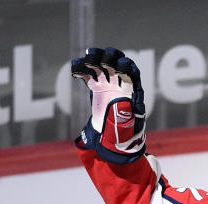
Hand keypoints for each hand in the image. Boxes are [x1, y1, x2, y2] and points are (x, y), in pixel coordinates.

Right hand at [71, 46, 145, 163]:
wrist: (108, 140)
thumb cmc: (121, 137)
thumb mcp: (125, 130)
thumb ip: (123, 117)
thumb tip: (123, 101)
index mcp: (132, 93)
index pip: (132, 76)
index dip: (127, 69)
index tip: (120, 66)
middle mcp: (121, 85)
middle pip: (117, 65)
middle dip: (111, 59)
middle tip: (103, 59)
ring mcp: (108, 85)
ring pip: (102, 67)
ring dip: (95, 60)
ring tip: (87, 59)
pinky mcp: (97, 88)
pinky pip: (89, 76)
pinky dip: (82, 71)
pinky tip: (75, 70)